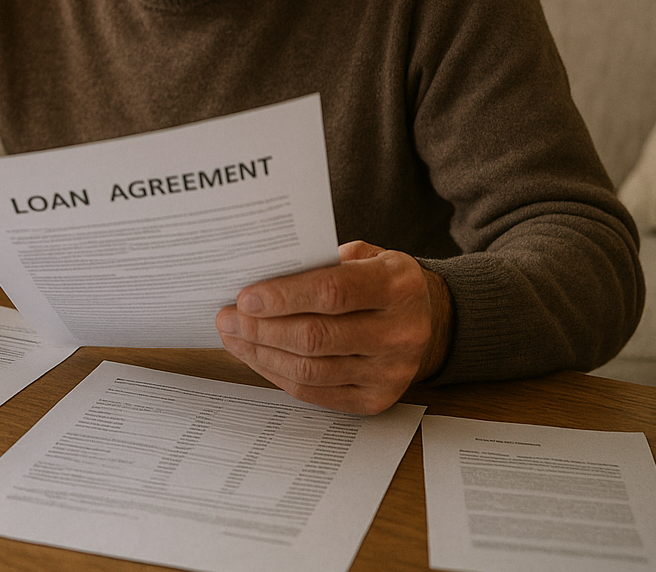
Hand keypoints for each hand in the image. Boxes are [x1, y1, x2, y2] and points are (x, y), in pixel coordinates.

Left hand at [215, 240, 452, 413]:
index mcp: (398, 285)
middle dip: (262, 328)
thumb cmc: (380, 280)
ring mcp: (391, 372)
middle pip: (316, 337)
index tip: (245, 297)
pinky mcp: (376, 400)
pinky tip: (256, 356)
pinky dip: (277, 374)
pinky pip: (315, 392)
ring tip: (234, 337)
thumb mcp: (364, 256)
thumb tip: (259, 275)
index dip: (284, 296)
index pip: (333, 292)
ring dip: (262, 354)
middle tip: (227, 318)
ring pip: (311, 369)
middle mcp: (401, 332)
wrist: (428, 320)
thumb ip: (321, 262)